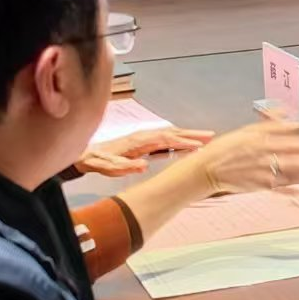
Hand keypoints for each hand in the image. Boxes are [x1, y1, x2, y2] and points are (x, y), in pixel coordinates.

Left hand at [77, 127, 214, 176]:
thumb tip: (145, 165)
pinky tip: (186, 144)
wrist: (86, 154)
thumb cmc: (98, 161)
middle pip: (172, 132)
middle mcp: (143, 135)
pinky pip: (165, 139)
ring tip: (205, 139)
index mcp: (138, 141)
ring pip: (170, 134)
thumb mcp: (110, 167)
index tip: (199, 146)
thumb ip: (126, 166)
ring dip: (187, 135)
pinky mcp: (144, 141)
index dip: (183, 142)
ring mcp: (144, 137)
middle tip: (211, 136)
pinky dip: (179, 139)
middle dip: (192, 134)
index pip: (166, 140)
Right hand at [191, 113, 298, 193]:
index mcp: (263, 139)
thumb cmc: (227, 148)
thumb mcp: (247, 130)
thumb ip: (270, 122)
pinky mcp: (259, 186)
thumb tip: (287, 111)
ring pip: (292, 174)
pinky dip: (291, 191)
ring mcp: (263, 172)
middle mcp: (265, 156)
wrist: (207, 169)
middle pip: (297, 158)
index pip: (294, 140)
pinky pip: (279, 189)